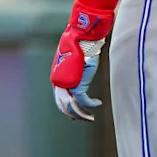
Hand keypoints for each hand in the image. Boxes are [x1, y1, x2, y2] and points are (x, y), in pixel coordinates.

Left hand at [50, 3, 113, 121]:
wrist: (83, 38)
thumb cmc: (81, 48)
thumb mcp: (77, 64)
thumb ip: (76, 75)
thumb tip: (79, 81)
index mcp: (58, 77)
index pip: (59, 98)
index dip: (66, 108)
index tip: (75, 114)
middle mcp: (59, 81)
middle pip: (63, 105)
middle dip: (74, 114)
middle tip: (84, 118)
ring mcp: (67, 83)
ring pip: (72, 106)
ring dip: (82, 114)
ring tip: (90, 117)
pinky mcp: (77, 83)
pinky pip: (84, 100)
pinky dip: (92, 104)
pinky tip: (98, 103)